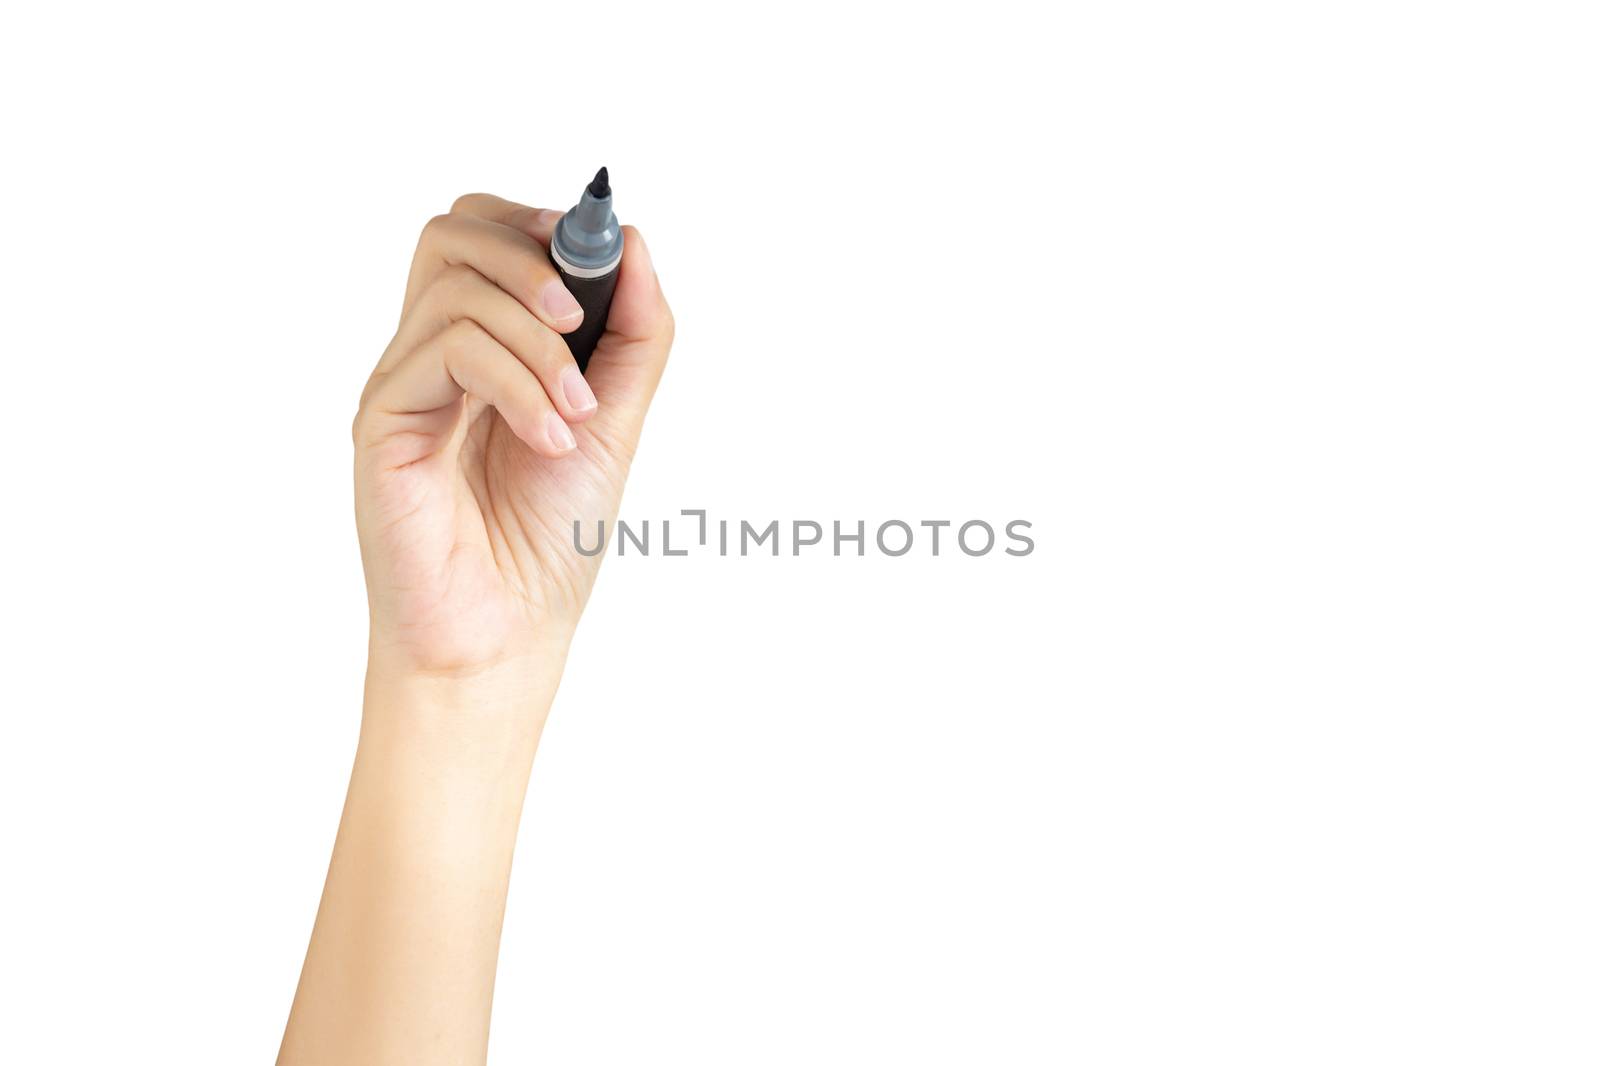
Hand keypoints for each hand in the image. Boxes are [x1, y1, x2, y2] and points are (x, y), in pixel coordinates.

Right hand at [352, 193, 672, 677]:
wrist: (507, 636)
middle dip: (528, 257)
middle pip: (451, 232)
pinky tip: (549, 442)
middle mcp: (433, 356)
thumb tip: (633, 243)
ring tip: (575, 415)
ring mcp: (404, 386)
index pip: (485, 236)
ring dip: (538, 343)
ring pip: (457, 290)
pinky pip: (448, 352)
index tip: (599, 257)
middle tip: (577, 318)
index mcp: (483, 348)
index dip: (539, 225)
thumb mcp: (614, 420)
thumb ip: (631, 335)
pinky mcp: (383, 422)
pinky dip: (517, 385)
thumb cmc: (549, 539)